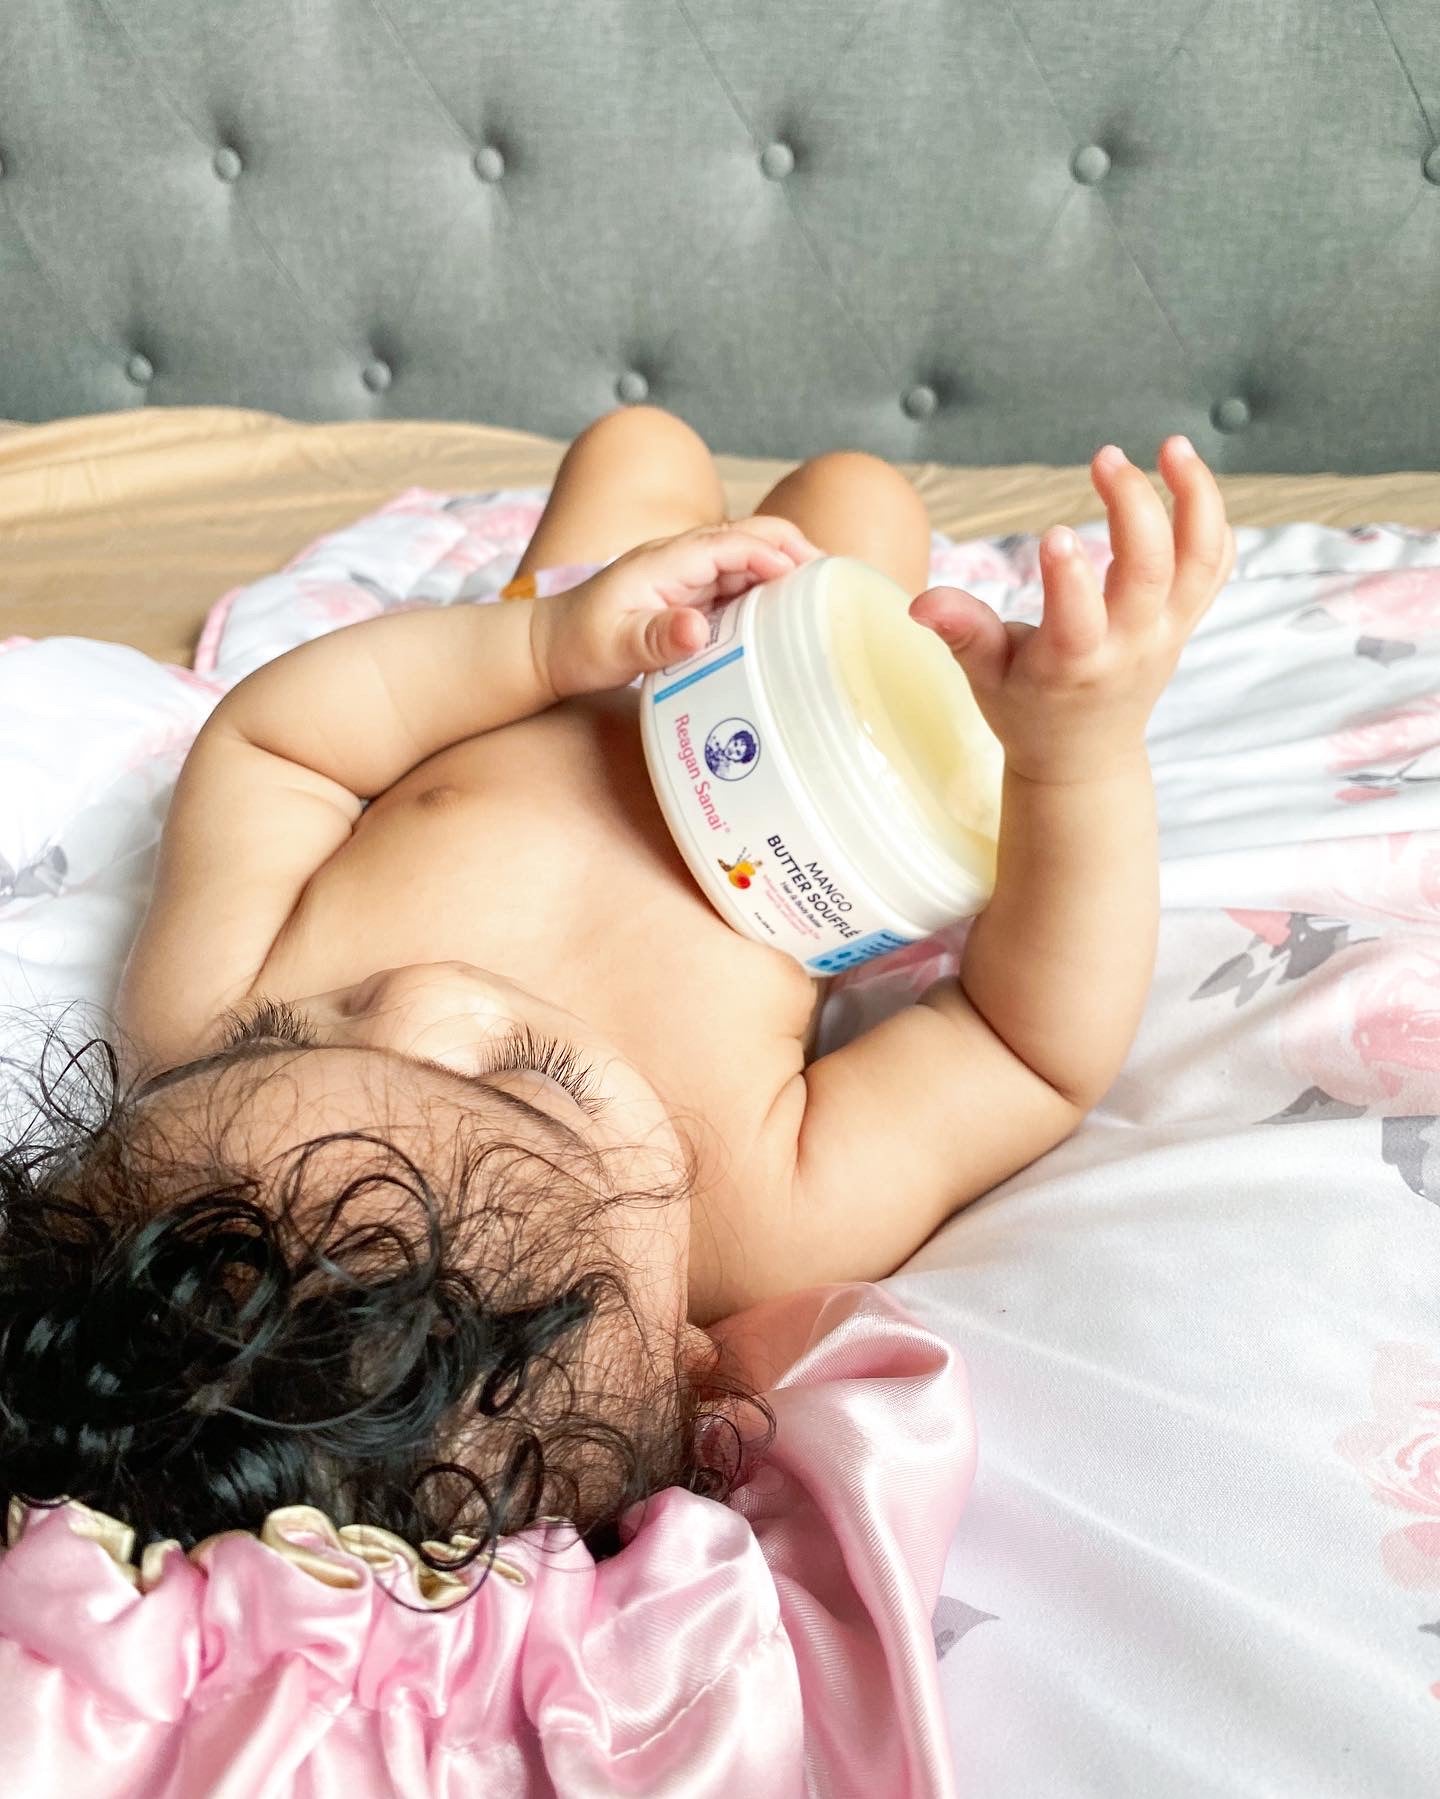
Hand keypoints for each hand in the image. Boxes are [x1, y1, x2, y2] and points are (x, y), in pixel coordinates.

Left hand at [531, 516, 823, 698]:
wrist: (547, 647)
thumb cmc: (578, 645)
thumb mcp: (614, 646)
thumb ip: (657, 638)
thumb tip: (698, 628)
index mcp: (669, 559)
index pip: (737, 540)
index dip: (778, 553)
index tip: (814, 578)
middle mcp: (682, 558)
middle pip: (753, 539)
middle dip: (797, 553)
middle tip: (837, 585)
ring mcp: (687, 574)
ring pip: (749, 561)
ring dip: (787, 573)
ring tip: (826, 602)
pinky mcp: (688, 594)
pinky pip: (737, 585)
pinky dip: (767, 594)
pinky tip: (787, 619)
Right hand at [909, 437, 1236, 782]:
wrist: (1084, 756)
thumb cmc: (1026, 710)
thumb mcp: (984, 678)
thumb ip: (962, 634)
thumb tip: (919, 602)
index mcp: (1072, 664)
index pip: (1080, 619)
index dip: (1070, 576)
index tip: (1053, 532)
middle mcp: (1129, 646)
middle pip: (1150, 573)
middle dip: (1134, 507)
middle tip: (1104, 457)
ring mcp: (1165, 632)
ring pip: (1200, 562)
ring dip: (1196, 498)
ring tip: (1172, 446)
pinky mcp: (1185, 621)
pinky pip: (1216, 567)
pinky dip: (1213, 519)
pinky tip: (1188, 478)